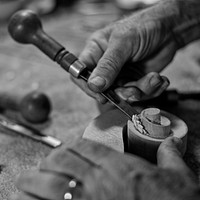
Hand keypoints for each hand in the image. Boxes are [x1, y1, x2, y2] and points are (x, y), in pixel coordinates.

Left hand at [12, 137, 199, 199]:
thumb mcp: (178, 177)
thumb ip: (170, 156)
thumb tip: (172, 143)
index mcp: (119, 166)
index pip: (84, 146)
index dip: (69, 145)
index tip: (63, 149)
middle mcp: (100, 181)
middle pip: (62, 161)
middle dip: (47, 162)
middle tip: (41, 166)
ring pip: (50, 185)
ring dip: (33, 182)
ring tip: (24, 183)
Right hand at [71, 2, 181, 102]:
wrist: (170, 29)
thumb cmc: (144, 26)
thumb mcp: (123, 42)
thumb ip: (108, 65)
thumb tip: (94, 85)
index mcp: (96, 51)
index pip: (81, 74)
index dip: (88, 87)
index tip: (101, 95)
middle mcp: (107, 66)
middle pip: (104, 90)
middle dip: (121, 92)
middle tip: (133, 89)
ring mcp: (122, 75)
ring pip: (124, 94)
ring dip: (140, 90)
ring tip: (152, 78)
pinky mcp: (136, 81)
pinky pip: (140, 94)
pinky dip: (151, 90)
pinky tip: (157, 79)